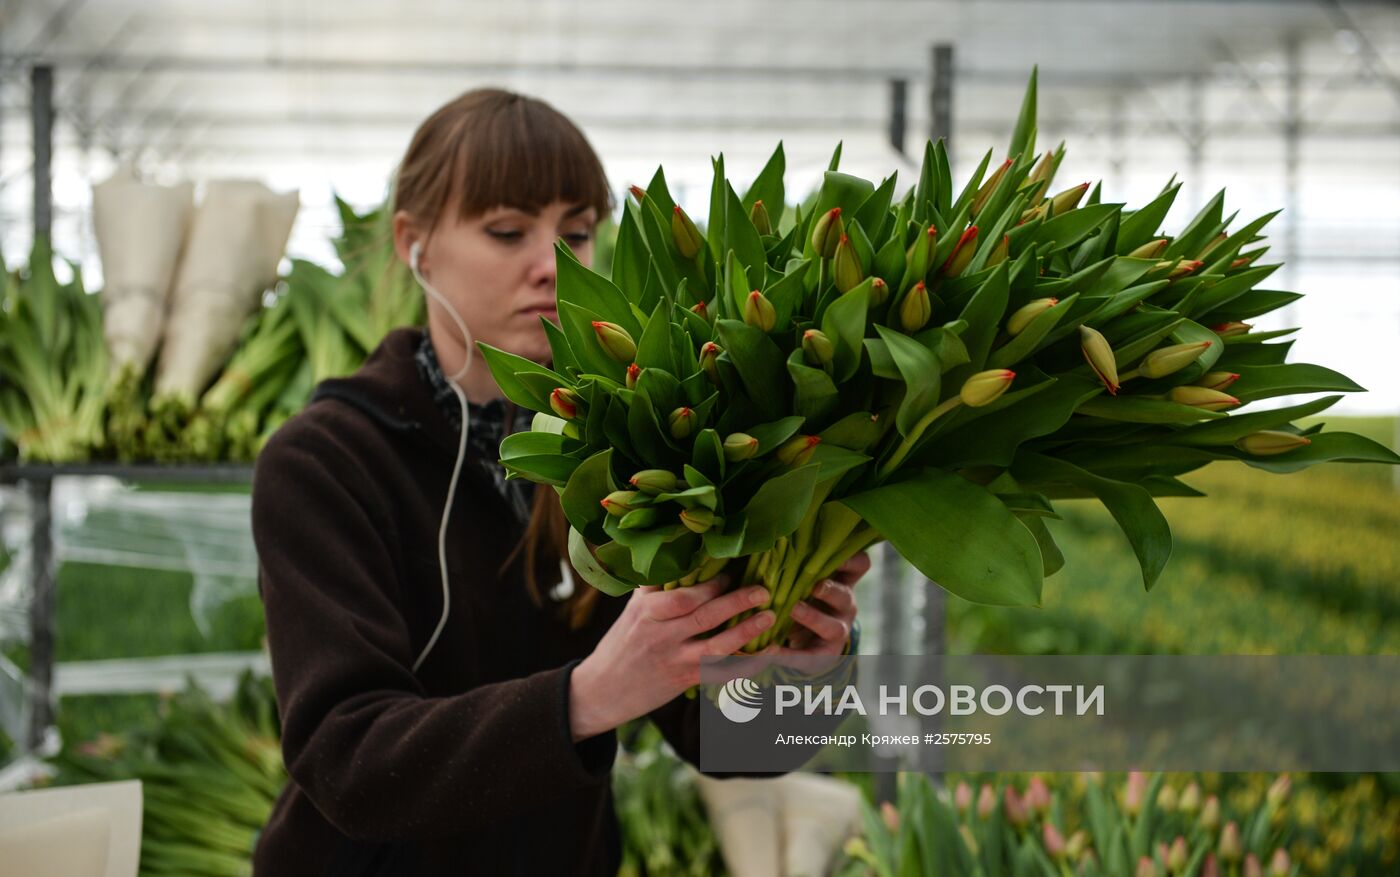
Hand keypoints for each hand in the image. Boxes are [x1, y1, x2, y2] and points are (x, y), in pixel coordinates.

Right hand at [568, 574, 775, 740]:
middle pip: (704, 615)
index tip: (732, 571)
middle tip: (763, 590)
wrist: (601, 690)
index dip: (711, 584)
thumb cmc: (621, 643)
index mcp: (647, 610)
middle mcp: (661, 634)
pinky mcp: (683, 681)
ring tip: (770, 616)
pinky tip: (765, 655)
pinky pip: (720, 673)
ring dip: (746, 631)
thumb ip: (656, 587)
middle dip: (736, 601)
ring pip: (716, 645)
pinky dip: (745, 665)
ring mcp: (674, 660)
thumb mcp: (632, 610)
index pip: (683, 595)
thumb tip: (684, 554)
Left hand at [773, 550, 869, 656]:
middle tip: (815, 586)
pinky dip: (787, 654)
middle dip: (831, 590)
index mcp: (843, 582)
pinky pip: (807, 656)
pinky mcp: (823, 656)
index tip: (836, 552)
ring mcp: (837, 631)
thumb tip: (774, 543)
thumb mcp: (806, 581)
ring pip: (832, 626)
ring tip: (792, 610)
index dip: (851, 559)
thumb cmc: (804, 599)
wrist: (809, 644)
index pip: (860, 566)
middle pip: (845, 596)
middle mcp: (845, 606)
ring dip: (812, 617)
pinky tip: (768, 649)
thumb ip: (798, 566)